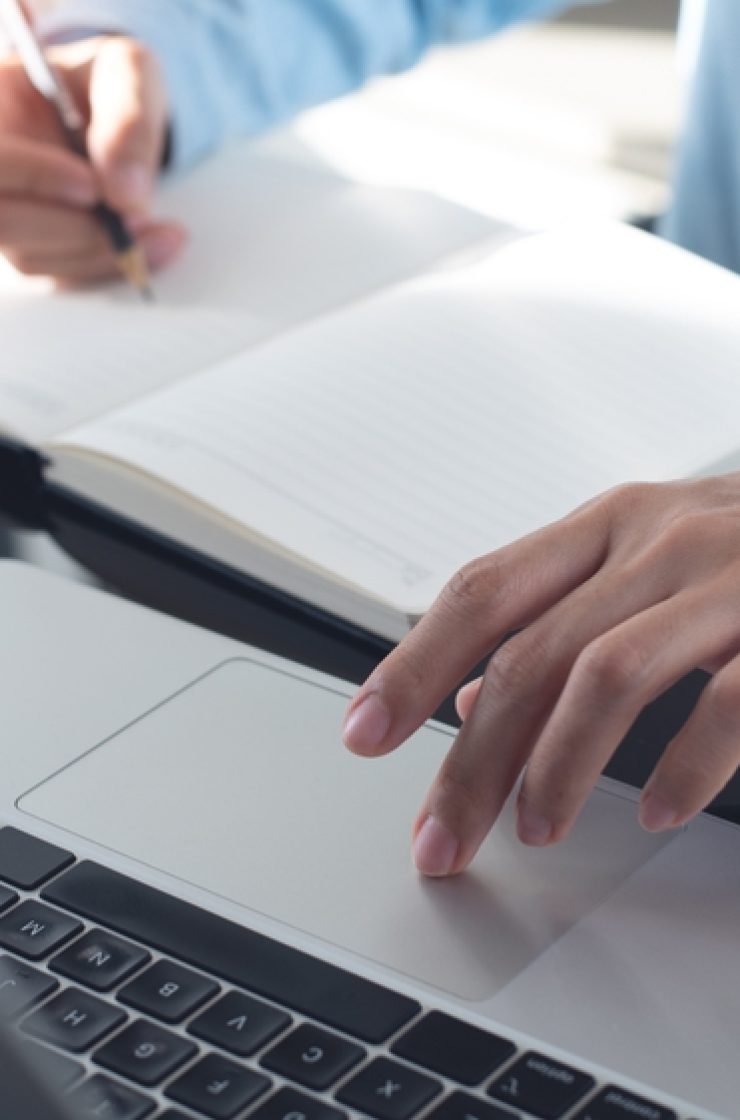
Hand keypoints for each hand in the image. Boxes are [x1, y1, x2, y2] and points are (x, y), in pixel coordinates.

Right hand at [0, 35, 184, 283]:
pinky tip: (152, 248)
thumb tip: (126, 196)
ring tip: (161, 232)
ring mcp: (2, 213)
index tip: (92, 189)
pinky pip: (59, 274)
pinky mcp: (29, 247)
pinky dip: (107, 266)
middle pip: (2, 220)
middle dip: (77, 228)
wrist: (111, 114)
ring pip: (30, 256)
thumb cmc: (110, 83)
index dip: (33, 177)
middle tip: (140, 219)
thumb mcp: (129, 74)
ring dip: (99, 253)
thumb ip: (128, 119)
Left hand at [343, 475, 739, 874]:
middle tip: (438, 839)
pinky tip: (652, 811)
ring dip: (555, 767)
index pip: (482, 592)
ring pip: (607, 675)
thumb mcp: (641, 562)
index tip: (362, 736)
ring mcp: (726, 579)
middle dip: (470, 760)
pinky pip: (727, 701)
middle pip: (528, 655)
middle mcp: (656, 540)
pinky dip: (682, 765)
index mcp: (605, 525)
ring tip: (532, 831)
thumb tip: (461, 698)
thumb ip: (558, 619)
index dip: (410, 664)